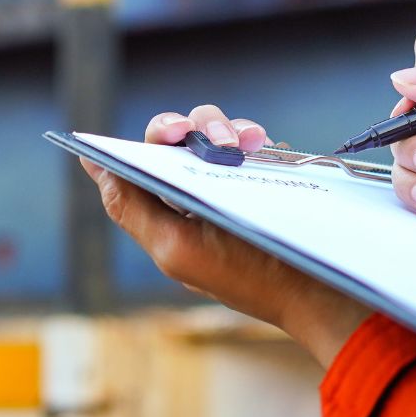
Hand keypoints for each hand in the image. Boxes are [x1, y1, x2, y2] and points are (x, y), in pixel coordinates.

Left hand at [83, 104, 370, 365]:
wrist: (322, 289)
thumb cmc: (250, 278)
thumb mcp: (178, 249)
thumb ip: (131, 208)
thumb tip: (93, 166)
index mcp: (167, 215)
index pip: (142, 161)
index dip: (153, 138)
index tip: (175, 130)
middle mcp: (195, 196)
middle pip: (178, 138)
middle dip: (194, 126)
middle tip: (216, 140)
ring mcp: (231, 185)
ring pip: (212, 132)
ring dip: (223, 128)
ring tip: (243, 145)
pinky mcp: (264, 178)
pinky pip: (248, 140)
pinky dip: (250, 133)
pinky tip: (262, 143)